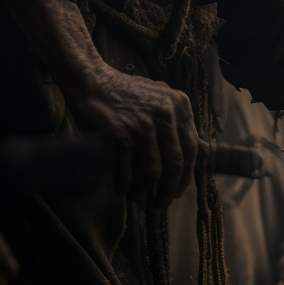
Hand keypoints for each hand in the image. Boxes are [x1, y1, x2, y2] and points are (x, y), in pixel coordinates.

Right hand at [66, 64, 197, 207]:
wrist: (91, 81)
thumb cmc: (124, 92)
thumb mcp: (159, 97)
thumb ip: (174, 119)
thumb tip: (184, 155)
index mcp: (179, 105)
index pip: (192, 148)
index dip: (186, 174)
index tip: (179, 189)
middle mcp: (166, 114)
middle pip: (176, 163)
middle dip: (170, 190)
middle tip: (162, 203)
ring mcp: (143, 125)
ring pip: (154, 172)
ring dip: (145, 192)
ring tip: (138, 199)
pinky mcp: (121, 135)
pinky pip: (128, 172)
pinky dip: (125, 186)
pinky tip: (121, 191)